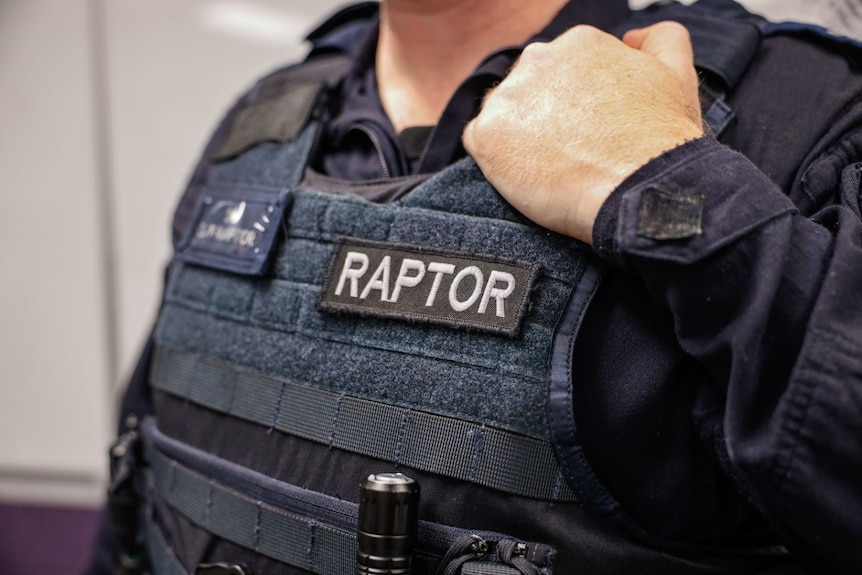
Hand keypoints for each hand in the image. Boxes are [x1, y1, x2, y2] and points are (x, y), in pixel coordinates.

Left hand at [463, 22, 703, 242]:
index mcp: (579, 43)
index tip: (586, 129)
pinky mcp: (487, 136)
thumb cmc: (660, 140)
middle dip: (543, 115)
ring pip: (503, 113)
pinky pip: (479, 141)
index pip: (561, 70)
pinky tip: (526, 173)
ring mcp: (508, 97)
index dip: (573, 105)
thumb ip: (659, 39)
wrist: (639, 188)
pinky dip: (496, 158)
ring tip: (549, 165)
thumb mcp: (676, 73)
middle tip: (568, 150)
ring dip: (517, 135)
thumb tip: (633, 36)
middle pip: (528, 88)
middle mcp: (538, 60)